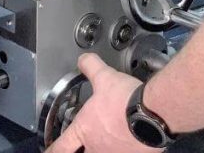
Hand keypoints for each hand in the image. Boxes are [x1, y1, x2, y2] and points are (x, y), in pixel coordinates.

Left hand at [46, 53, 161, 152]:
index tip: (50, 151)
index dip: (53, 150)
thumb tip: (84, 60)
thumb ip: (91, 67)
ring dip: (101, 149)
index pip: (60, 147)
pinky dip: (123, 150)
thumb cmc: (126, 100)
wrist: (153, 114)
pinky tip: (128, 143)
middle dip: (79, 151)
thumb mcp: (104, 77)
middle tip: (79, 146)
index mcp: (84, 130)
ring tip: (107, 141)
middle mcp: (97, 148)